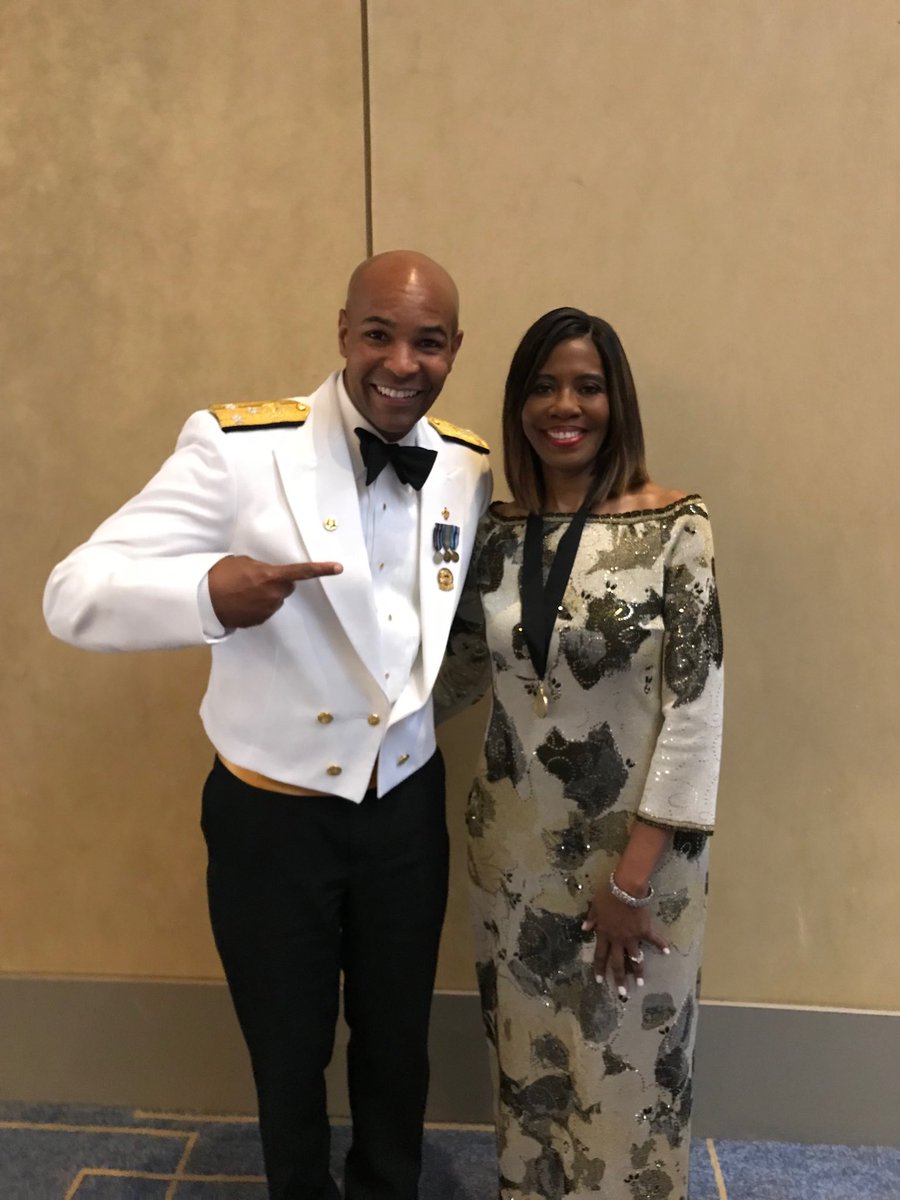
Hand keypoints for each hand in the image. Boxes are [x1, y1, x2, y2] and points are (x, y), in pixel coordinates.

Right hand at [208, 554, 341, 627]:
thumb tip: (268, 574)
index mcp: (271, 576)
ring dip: (266, 595)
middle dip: (277, 583)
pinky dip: (258, 606)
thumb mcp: (243, 562)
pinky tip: (242, 602)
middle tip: (256, 579)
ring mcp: (267, 610)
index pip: (301, 572)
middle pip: (286, 587)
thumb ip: (261, 567)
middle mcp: (274, 594)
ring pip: (276, 600)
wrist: (203, 600)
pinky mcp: (260, 621)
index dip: (322, 569)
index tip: (339, 568)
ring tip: (244, 591)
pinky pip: (265, 610)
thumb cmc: (221, 575)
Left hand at [582, 885, 668, 999]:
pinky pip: (653, 940)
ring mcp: (632, 937)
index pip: (600, 955)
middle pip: (618, 963)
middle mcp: (618, 939)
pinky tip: (667, 952)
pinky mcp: (645, 931)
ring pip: (635, 958)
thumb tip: (584, 929)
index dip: (599, 968)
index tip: (600, 981)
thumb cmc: (608, 895)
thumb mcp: (595, 906)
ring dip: (638, 971)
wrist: (625, 889)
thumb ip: (591, 918)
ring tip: (641, 983)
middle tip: (622, 992)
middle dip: (619, 978)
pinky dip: (660, 945)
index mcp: (604, 934)